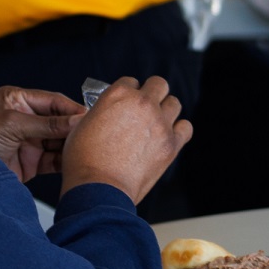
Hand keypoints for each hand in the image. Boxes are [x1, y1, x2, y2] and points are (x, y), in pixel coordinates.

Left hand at [0, 87, 84, 181]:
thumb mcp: (12, 124)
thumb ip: (46, 124)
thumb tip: (78, 120)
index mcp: (17, 101)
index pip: (53, 101)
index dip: (73, 109)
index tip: (91, 117)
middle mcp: (25, 119)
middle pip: (60, 122)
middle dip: (75, 129)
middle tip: (94, 135)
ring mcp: (28, 141)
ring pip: (59, 142)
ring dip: (72, 146)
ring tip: (88, 150)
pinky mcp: (30, 162)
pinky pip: (54, 160)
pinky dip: (65, 162)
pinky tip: (76, 163)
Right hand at [59, 75, 191, 203]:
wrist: (98, 187)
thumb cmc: (85, 160)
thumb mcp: (83, 125)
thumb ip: (101, 113)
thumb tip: (108, 115)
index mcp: (118, 94)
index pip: (131, 81)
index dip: (128, 92)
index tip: (125, 103)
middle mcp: (142, 104)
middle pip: (158, 84)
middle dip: (152, 93)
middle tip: (145, 107)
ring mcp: (160, 123)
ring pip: (174, 103)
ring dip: (165, 110)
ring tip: (156, 122)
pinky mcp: (171, 144)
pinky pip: (186, 127)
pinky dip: (179, 130)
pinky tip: (168, 136)